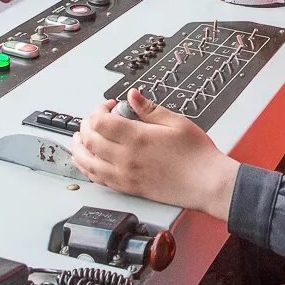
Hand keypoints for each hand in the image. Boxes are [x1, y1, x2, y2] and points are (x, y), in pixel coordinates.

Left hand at [71, 88, 239, 218]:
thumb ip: (149, 109)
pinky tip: (86, 161)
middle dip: (86, 124)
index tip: (110, 105)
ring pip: (87, 162)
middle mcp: (125, 158)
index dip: (99, 109)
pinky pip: (97, 178)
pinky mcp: (127, 188)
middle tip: (95, 117)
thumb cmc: (196, 154)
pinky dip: (86, 167)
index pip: (100, 122)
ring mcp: (124, 176)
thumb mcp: (176, 122)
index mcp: (137, 138)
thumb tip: (132, 96)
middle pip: (89, 140)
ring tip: (78, 138)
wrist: (206, 183)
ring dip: (78, 148)